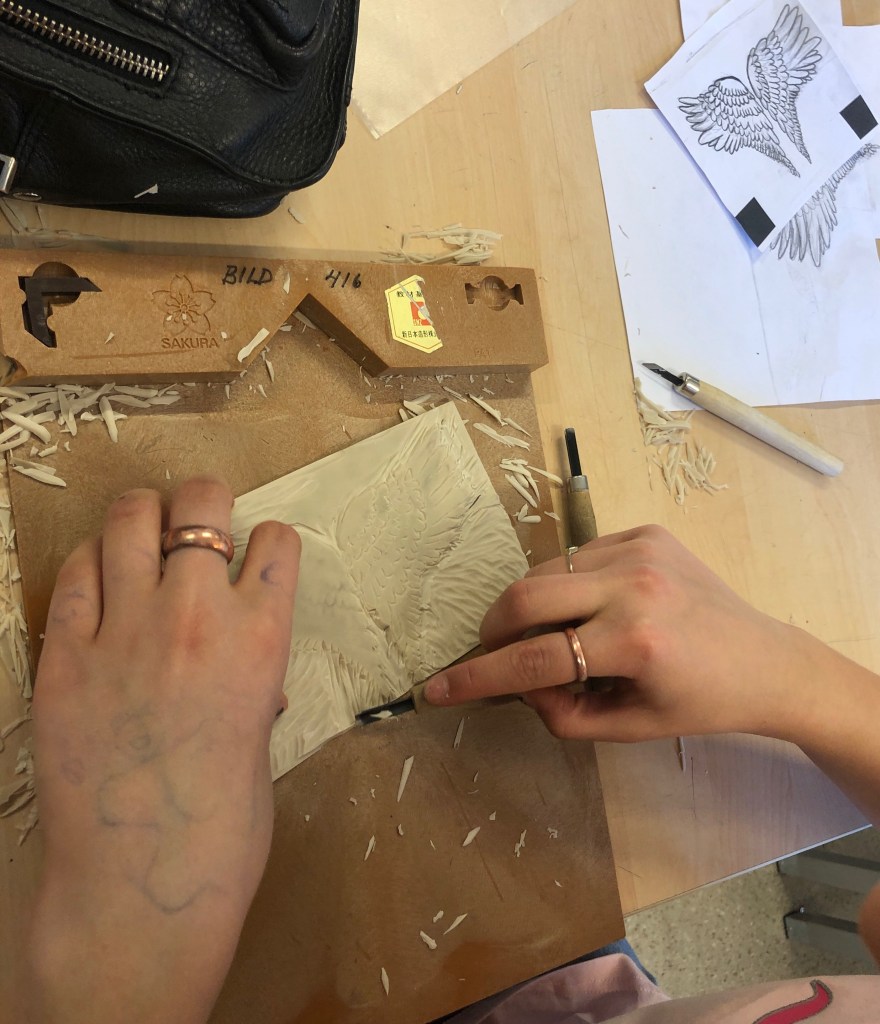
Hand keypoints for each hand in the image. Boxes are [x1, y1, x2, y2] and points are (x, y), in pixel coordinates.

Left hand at [24, 477, 299, 1023]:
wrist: (143, 883)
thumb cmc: (224, 827)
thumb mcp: (260, 736)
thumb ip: (249, 679)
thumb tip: (237, 661)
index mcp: (262, 637)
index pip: (276, 542)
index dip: (267, 542)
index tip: (257, 554)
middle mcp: (197, 614)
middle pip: (201, 502)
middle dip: (204, 499)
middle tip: (197, 518)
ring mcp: (125, 629)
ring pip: (129, 519)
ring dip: (142, 513)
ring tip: (143, 528)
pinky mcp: (64, 654)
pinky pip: (74, 573)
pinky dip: (90, 561)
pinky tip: (97, 576)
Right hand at [424, 525, 807, 743]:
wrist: (764, 659)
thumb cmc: (699, 702)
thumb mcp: (627, 727)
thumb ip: (560, 712)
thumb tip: (516, 683)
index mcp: (635, 642)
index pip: (532, 660)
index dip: (477, 677)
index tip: (438, 688)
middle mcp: (634, 586)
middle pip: (525, 597)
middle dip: (494, 628)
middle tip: (495, 651)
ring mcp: (640, 550)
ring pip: (546, 570)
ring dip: (534, 606)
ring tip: (561, 634)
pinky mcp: (645, 532)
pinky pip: (578, 555)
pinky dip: (570, 584)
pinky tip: (596, 607)